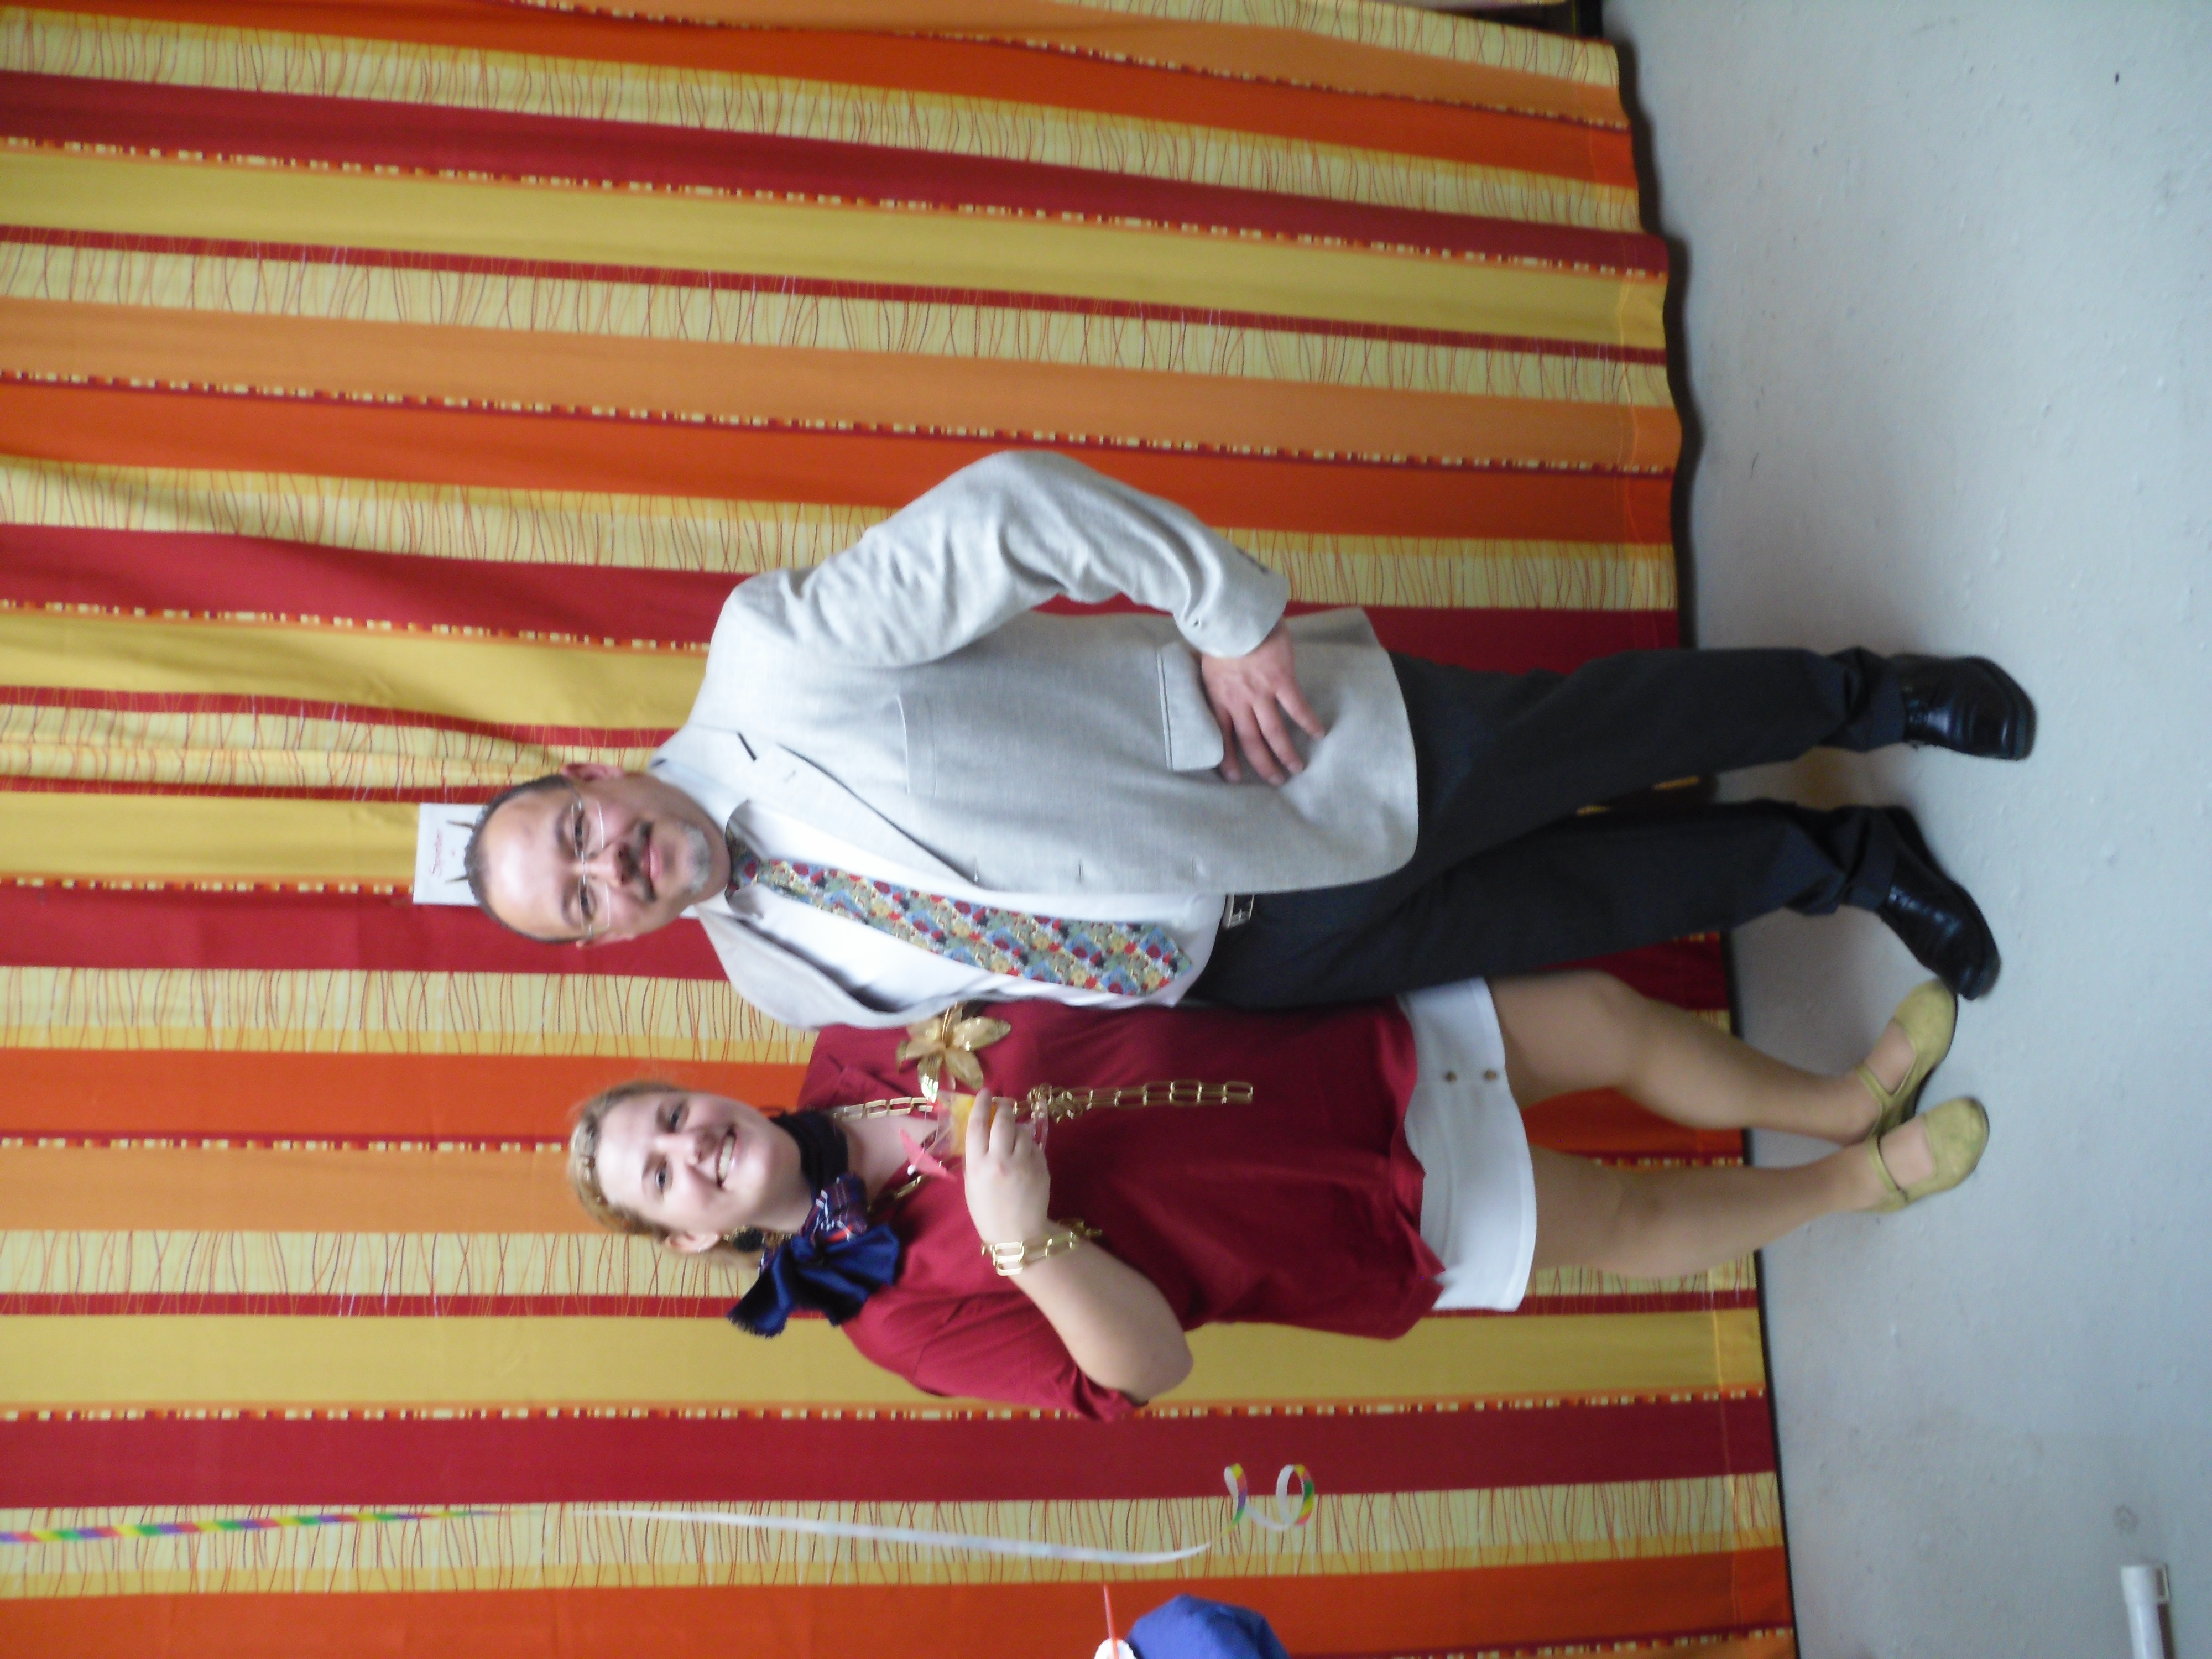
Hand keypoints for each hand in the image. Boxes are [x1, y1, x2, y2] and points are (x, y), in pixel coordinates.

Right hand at [963, 1094, 1052, 1244]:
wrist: (1018, 1234)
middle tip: (1003, 1103)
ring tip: (1014, 1134)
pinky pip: (1035, 1145)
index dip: (980, 1104)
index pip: (976, 1125)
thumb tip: (983, 1130)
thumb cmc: (988, 1212)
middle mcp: (999, 1161)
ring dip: (1018, 1127)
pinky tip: (1024, 1153)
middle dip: (1003, 1107)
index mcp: (977, 1166)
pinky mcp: (1041, 1167)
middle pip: (1002, 1121)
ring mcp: (1023, 1163)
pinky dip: (1029, 1144)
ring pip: (1022, 1130)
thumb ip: (976, 1157)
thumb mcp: (972, 1185)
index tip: (984, 1093)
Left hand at [1198, 622, 1328, 784]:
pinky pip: (1296, 707)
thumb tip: (1219, 685)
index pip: (1222, 736)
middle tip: (1276, 780)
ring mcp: (1261, 692)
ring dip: (1286, 752)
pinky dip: (1308, 722)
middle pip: (1251, 741)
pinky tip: (1319, 732)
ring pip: (1273, 732)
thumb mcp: (1209, 662)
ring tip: (1297, 767)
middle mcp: (1239, 701)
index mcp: (1219, 698)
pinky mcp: (1281, 680)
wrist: (1235, 614)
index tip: (1234, 778)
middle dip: (1263, 764)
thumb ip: (1216, 681)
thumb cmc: (1221, 634)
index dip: (1228, 759)